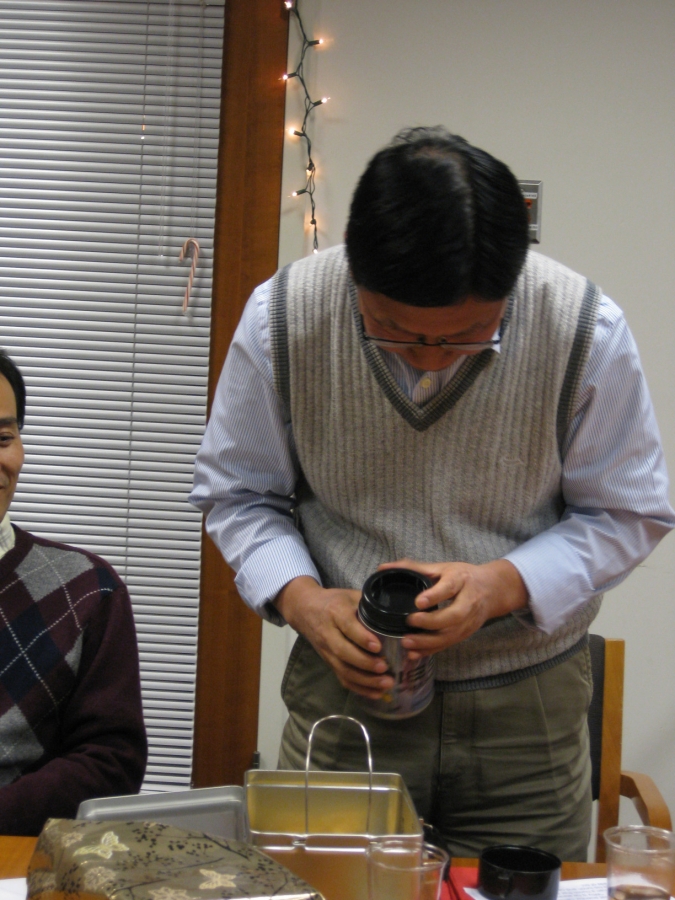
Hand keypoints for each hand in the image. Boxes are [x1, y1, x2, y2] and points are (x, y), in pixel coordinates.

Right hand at [274, 576, 394, 698]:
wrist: (305, 609)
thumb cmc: (334, 601)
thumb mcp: (350, 595)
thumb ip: (369, 605)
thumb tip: (396, 616)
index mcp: (335, 612)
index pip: (348, 627)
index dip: (362, 638)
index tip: (378, 647)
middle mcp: (328, 634)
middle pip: (344, 652)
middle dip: (365, 663)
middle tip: (385, 668)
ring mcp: (327, 651)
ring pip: (343, 669)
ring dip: (365, 680)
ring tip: (386, 683)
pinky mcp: (329, 662)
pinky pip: (342, 678)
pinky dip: (359, 688)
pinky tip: (376, 693)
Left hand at [377, 558, 528, 659]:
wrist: (493, 590)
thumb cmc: (463, 576)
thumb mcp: (442, 567)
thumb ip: (413, 568)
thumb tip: (382, 568)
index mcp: (461, 580)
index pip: (449, 588)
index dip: (435, 595)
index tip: (418, 602)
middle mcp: (468, 602)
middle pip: (453, 616)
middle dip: (431, 622)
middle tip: (409, 622)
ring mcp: (469, 621)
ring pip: (451, 635)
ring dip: (428, 642)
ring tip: (407, 642)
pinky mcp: (465, 634)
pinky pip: (448, 644)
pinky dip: (431, 650)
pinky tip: (414, 653)